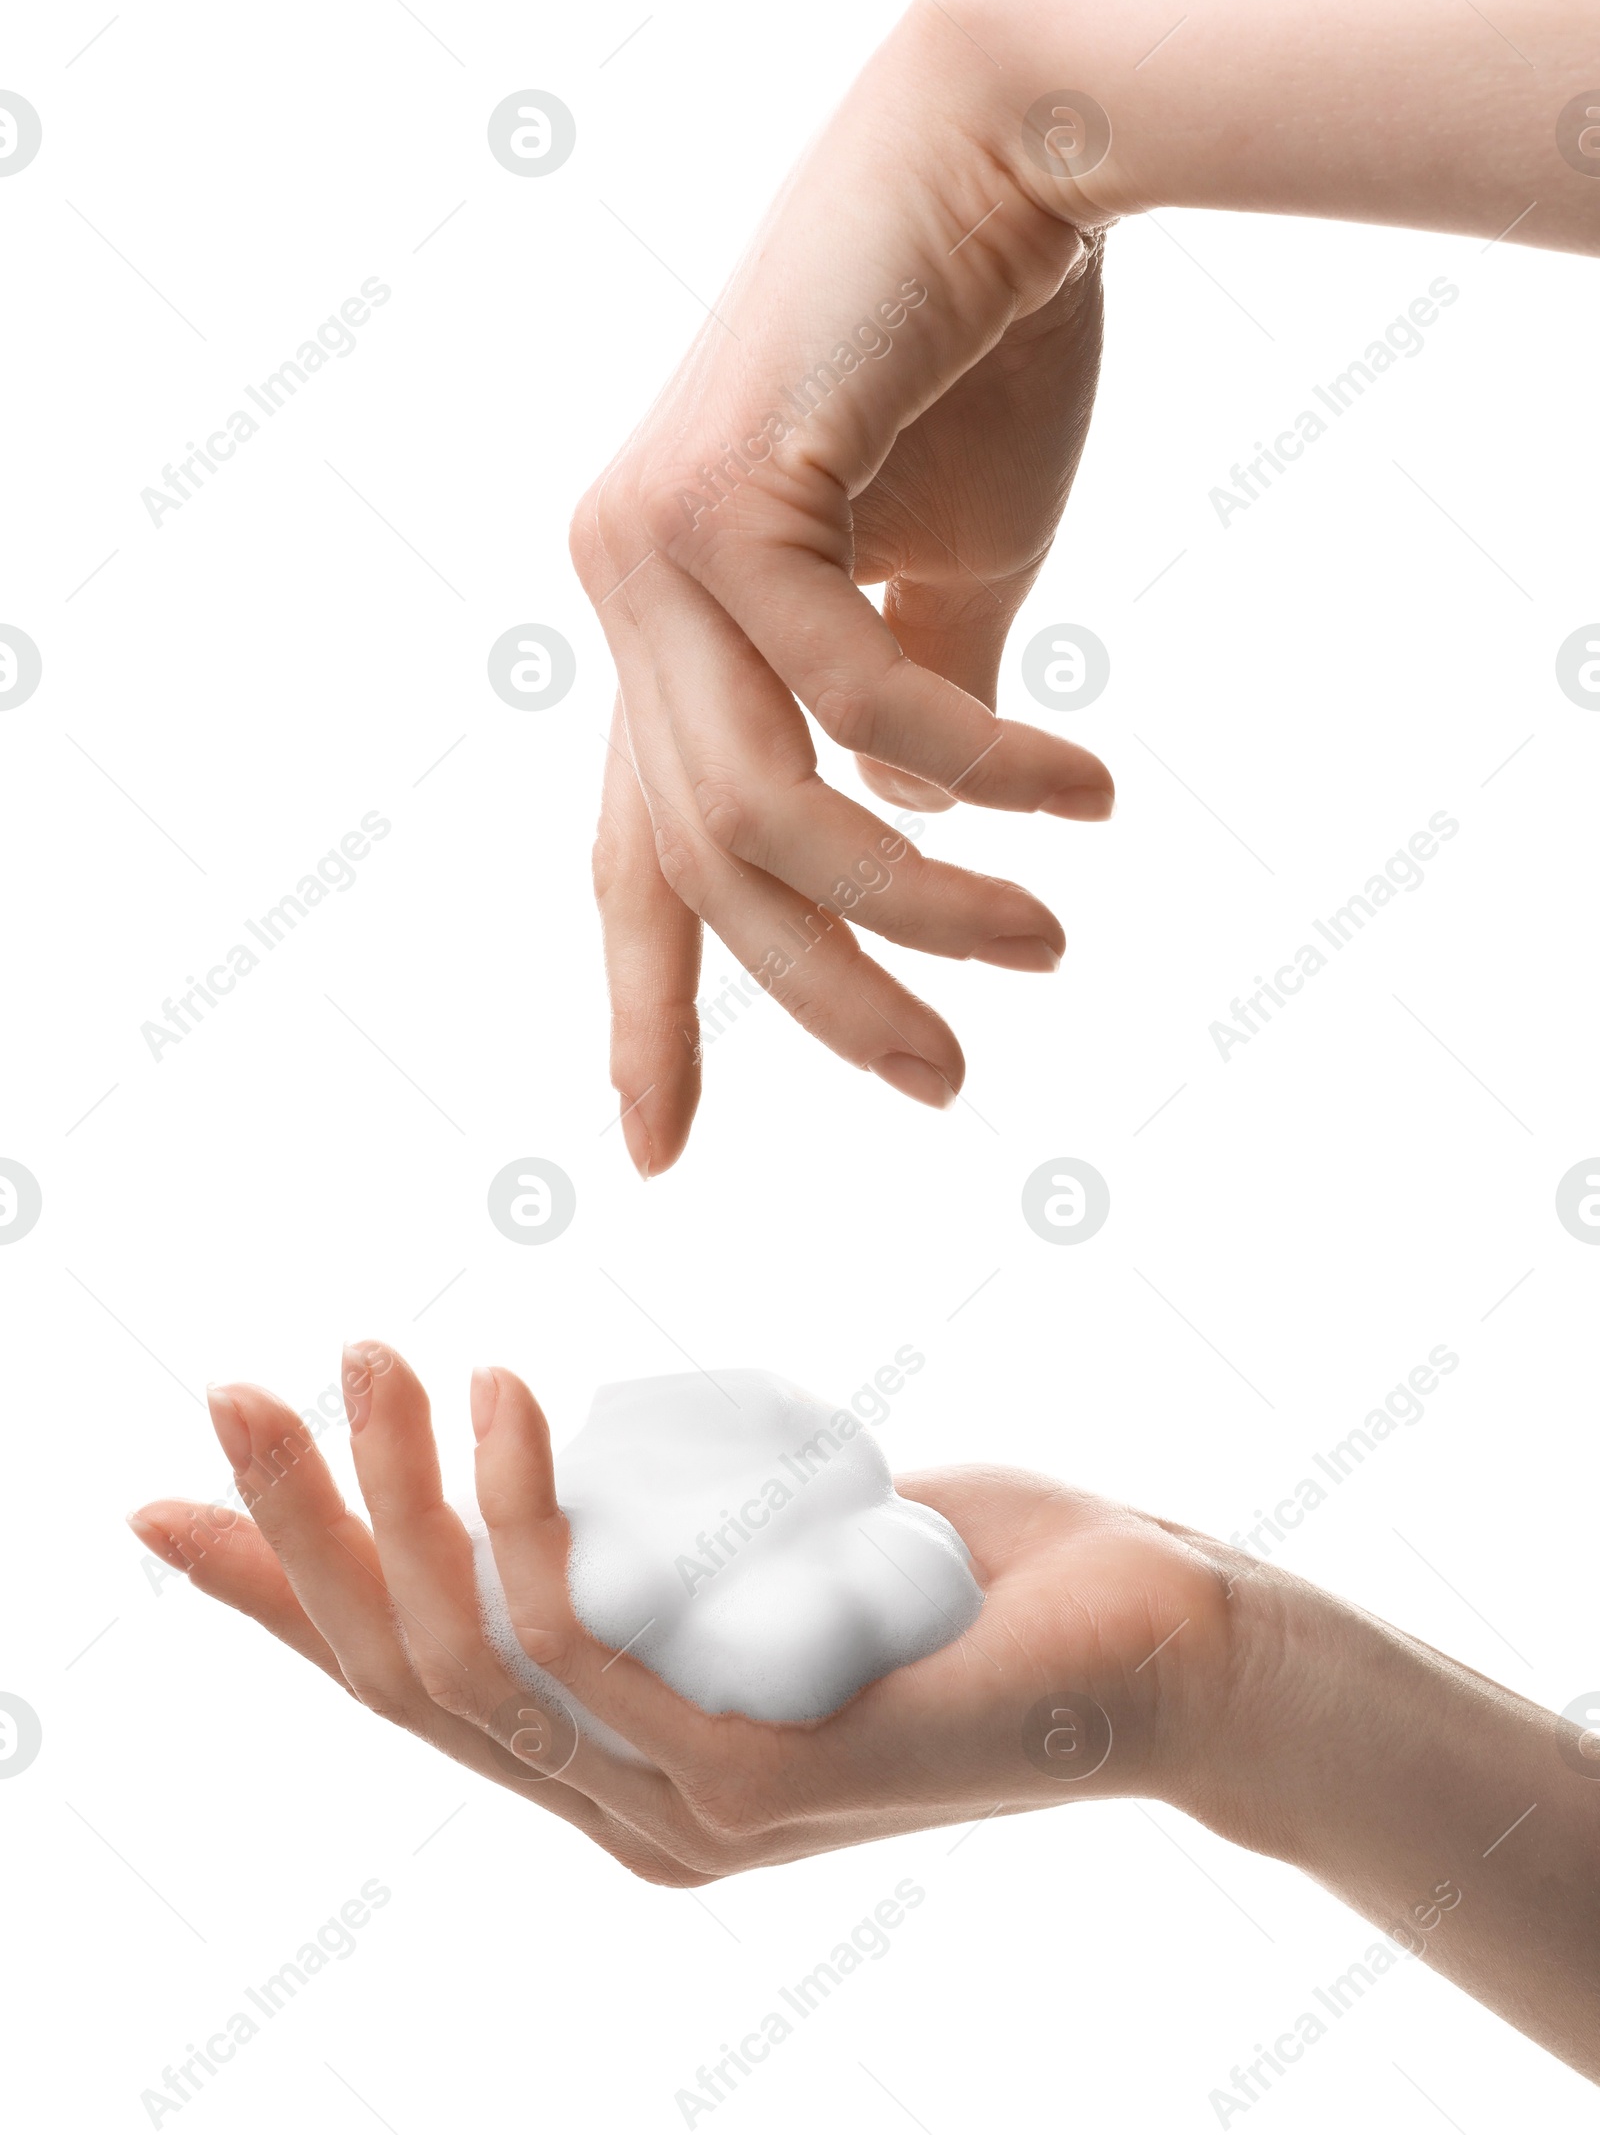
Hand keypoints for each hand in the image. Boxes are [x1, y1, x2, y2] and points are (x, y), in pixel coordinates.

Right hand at [127, 1343, 1229, 1882]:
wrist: (1158, 1646)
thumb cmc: (955, 1577)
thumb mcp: (745, 1537)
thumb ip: (631, 1537)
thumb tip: (516, 1459)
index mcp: (619, 1766)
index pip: (404, 1687)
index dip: (278, 1595)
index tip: (164, 1500)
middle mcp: (632, 1816)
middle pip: (404, 1682)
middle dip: (304, 1530)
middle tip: (247, 1381)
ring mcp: (694, 1815)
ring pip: (474, 1664)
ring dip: (401, 1500)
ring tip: (385, 1356)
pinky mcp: (767, 1779)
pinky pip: (594, 1649)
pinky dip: (527, 1518)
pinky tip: (518, 1400)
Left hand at [570, 0, 1116, 1175]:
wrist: (999, 146)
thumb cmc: (971, 356)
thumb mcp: (951, 575)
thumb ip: (922, 711)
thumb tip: (913, 827)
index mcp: (669, 630)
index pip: (639, 857)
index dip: (648, 1009)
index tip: (650, 1150)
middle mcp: (627, 597)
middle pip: (698, 869)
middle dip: (822, 999)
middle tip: (945, 1085)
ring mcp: (649, 544)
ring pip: (756, 810)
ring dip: (914, 905)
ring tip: (1045, 941)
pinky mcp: (717, 489)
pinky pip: (853, 694)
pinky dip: (976, 768)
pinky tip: (1082, 797)